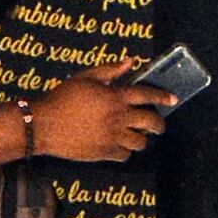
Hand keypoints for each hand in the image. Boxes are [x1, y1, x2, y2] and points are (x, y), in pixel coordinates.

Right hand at [22, 61, 174, 163]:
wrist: (43, 125)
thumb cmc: (62, 97)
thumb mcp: (85, 78)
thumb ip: (110, 70)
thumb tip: (131, 62)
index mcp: (115, 97)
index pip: (147, 95)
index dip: (162, 96)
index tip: (173, 99)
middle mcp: (118, 118)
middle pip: (151, 122)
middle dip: (159, 124)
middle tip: (158, 125)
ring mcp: (112, 137)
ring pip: (140, 142)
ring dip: (142, 138)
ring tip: (137, 135)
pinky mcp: (103, 153)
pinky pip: (125, 155)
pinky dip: (126, 150)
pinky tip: (120, 145)